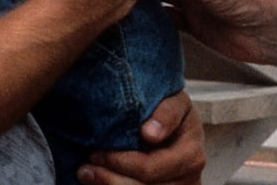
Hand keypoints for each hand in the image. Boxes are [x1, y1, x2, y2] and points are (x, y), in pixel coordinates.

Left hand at [77, 90, 204, 183]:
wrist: (178, 125)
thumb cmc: (171, 110)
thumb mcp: (174, 101)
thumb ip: (166, 113)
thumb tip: (149, 133)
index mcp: (192, 156)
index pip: (150, 169)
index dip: (119, 163)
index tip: (95, 151)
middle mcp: (189, 181)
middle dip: (109, 180)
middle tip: (84, 168)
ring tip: (87, 175)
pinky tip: (99, 182)